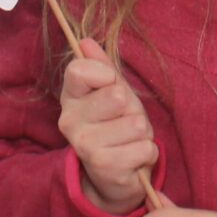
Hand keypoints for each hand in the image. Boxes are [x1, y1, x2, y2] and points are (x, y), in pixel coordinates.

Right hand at [58, 37, 154, 214]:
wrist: (115, 175)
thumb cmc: (116, 125)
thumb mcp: (113, 92)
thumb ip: (103, 67)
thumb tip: (86, 41)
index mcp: (70, 97)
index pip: (79, 70)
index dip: (105, 73)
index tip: (111, 83)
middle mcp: (69, 121)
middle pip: (115, 96)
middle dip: (132, 108)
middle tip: (125, 119)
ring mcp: (85, 146)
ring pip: (135, 124)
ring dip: (142, 133)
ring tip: (130, 139)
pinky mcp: (104, 167)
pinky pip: (144, 147)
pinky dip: (147, 151)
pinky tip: (134, 157)